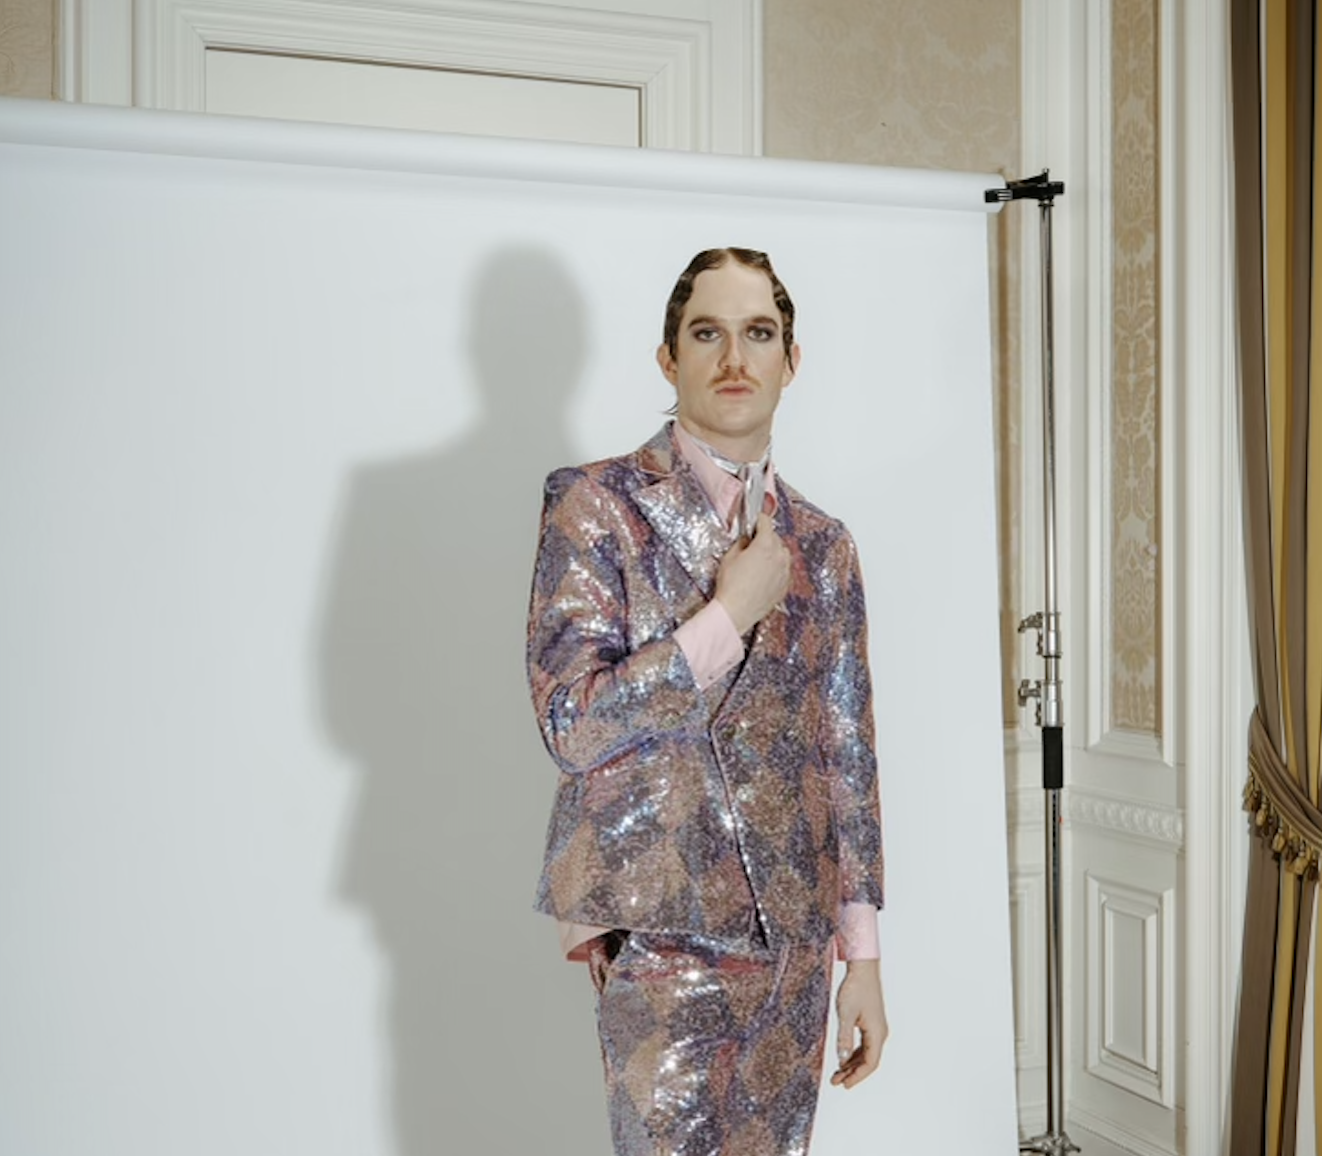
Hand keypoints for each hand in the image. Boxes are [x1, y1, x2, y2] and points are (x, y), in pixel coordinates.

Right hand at [714, 513, 789, 633]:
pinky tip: (763, 575)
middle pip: (775, 538)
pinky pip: (783, 570)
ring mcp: (784, 572)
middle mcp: (779, 556)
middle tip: (752, 543)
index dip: (759, 519)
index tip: (756, 520)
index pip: (766, 522)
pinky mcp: (785, 585)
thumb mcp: (729, 557)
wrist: (736, 611)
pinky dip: (776, 569)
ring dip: (773, 553)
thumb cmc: (732, 586)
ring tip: (759, 560)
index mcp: (765, 545)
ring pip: (783, 554)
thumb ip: (741, 543)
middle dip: (765, 538)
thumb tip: (746, 540)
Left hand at [830, 959, 886, 1088]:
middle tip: (835, 1082)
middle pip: (868, 1061)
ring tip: (837, 1074)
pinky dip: (854, 1054)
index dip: (857, 1077)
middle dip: (852, 1073)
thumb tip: (841, 1060)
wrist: (863, 969)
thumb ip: (844, 1037)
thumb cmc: (855, 989)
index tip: (844, 1085)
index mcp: (877, 1033)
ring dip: (852, 1065)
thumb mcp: (846, 1014)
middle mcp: (880, 1033)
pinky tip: (843, 1059)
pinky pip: (864, 1045)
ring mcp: (877, 1028)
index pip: (870, 1063)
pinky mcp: (871, 1023)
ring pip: (866, 1054)